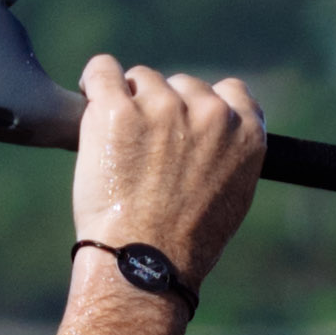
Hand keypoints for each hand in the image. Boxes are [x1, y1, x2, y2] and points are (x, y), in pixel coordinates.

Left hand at [71, 53, 264, 285]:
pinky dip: (94, 81)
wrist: (145, 264)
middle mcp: (210, 114)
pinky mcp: (118, 110)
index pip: (231, 91)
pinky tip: (89, 99)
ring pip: (142, 79)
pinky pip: (102, 70)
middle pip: (182, 84)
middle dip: (164, 108)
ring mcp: (164, 108)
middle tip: (144, 149)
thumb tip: (207, 135)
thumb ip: (228, 154)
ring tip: (118, 144)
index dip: (202, 106)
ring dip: (129, 101)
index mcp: (245, 134)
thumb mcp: (232, 197)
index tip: (184, 124)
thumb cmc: (184, 243)